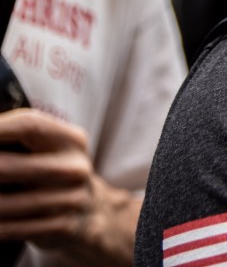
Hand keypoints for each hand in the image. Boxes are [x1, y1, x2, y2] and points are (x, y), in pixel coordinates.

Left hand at [0, 109, 138, 265]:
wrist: (92, 212)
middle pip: (6, 166)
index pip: (28, 125)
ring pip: (2, 204)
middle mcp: (74, 168)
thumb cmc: (57, 173)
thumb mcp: (52, 148)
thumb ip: (21, 137)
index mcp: (71, 141)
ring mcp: (70, 200)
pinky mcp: (61, 227)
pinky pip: (9, 228)